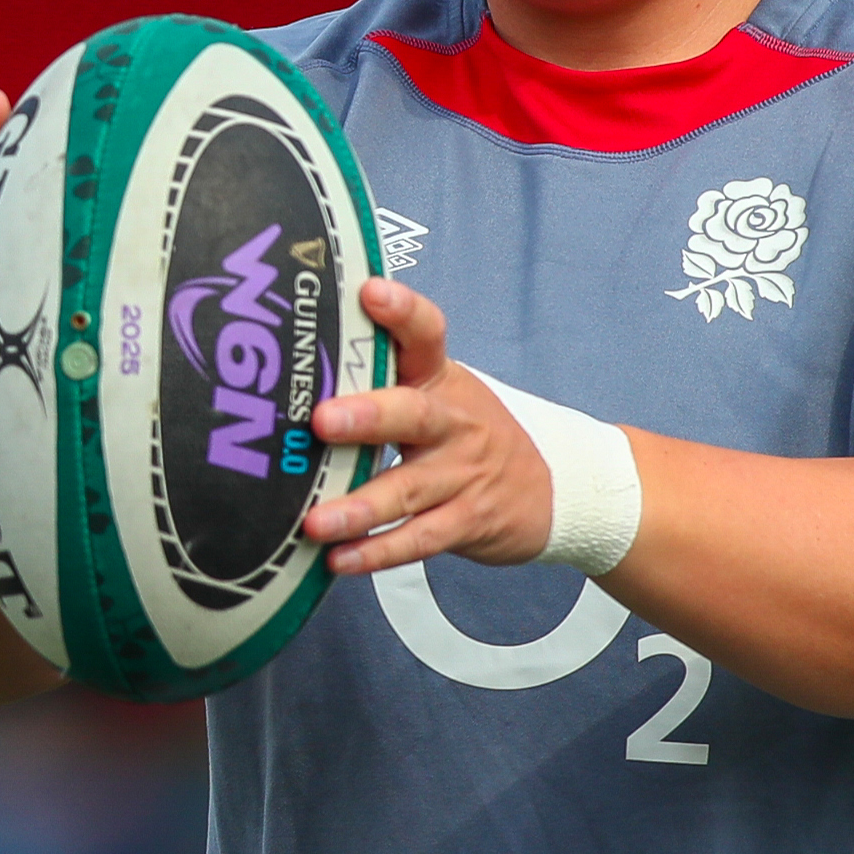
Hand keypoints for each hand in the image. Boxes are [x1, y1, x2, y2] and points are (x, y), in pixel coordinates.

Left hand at [300, 277, 554, 574]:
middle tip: (322, 420)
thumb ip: (384, 376)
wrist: (557, 489)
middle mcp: (453, 421)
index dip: (401, 312)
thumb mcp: (443, 392)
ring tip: (315, 521)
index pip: (425, 334)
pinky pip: (418, 539)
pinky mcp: (467, 521)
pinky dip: (378, 552)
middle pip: (412, 413)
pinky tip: (341, 559)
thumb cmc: (472, 435)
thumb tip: (296, 366)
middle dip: (368, 416)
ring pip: (407, 489)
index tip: (370, 293)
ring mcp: (462, 474)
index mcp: (440, 379)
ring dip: (358, 507)